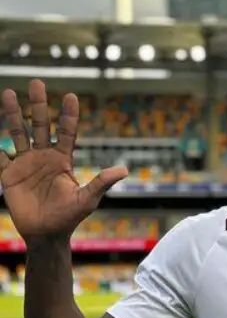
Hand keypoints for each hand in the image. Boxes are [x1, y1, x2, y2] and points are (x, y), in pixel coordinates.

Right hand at [0, 79, 127, 243]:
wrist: (47, 234)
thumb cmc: (69, 218)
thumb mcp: (88, 200)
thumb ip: (101, 183)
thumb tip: (124, 169)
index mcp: (62, 160)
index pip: (67, 132)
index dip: (69, 115)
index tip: (71, 96)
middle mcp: (43, 156)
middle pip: (40, 124)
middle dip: (38, 104)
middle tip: (37, 82)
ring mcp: (25, 164)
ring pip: (17, 132)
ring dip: (12, 114)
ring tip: (8, 93)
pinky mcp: (9, 174)